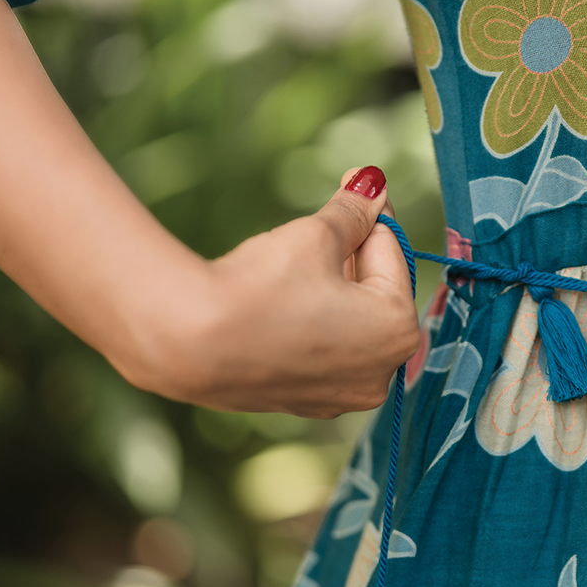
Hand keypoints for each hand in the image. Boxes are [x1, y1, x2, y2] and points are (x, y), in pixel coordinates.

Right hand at [129, 167, 421, 417]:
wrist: (189, 344)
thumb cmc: (261, 286)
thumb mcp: (315, 235)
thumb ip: (352, 211)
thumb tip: (374, 182)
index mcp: (397, 330)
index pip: (391, 251)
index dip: (368, 213)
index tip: (353, 183)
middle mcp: (379, 374)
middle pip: (373, 292)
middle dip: (350, 252)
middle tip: (322, 219)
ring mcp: (339, 396)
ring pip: (345, 323)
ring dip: (328, 287)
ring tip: (288, 264)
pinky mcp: (301, 404)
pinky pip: (317, 351)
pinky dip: (306, 323)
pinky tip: (274, 303)